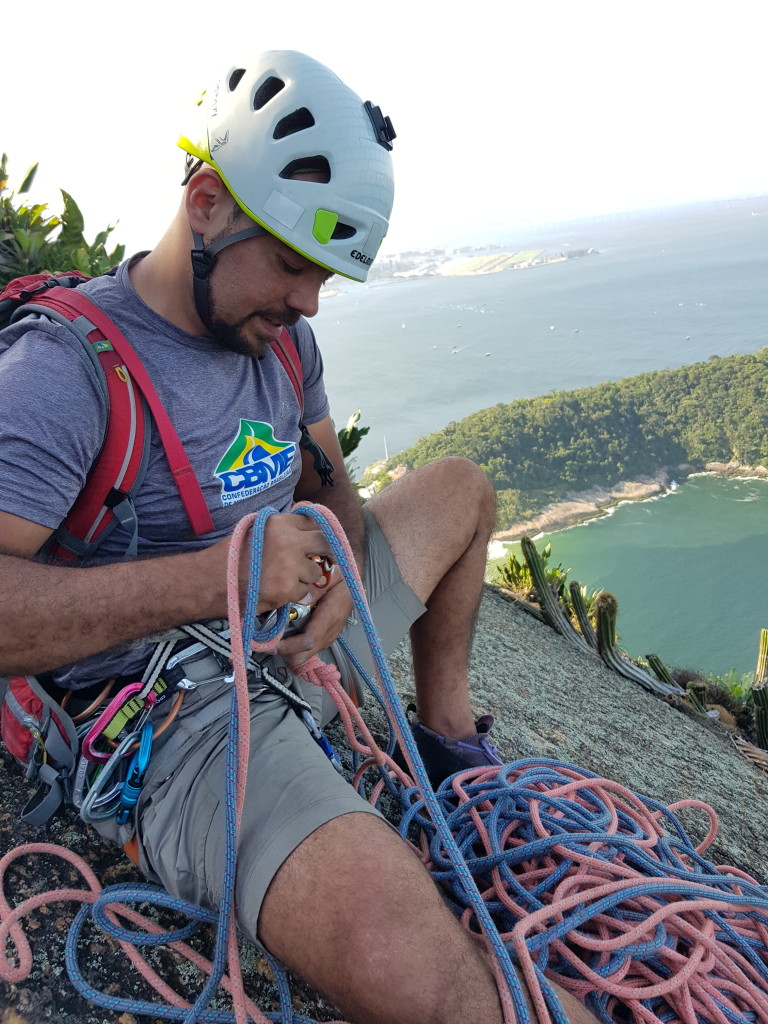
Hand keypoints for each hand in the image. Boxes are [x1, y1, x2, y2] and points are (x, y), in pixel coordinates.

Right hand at [219, 513, 333, 613]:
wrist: (209, 582)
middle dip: (327, 551)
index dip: (315, 532)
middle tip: (326, 558)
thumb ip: (281, 527)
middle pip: (325, 542)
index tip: (316, 541)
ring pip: (315, 571)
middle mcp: (289, 541)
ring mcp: (290, 566)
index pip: (313, 521)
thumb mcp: (255, 529)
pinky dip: (295, 594)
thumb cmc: (229, 555)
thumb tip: (306, 524)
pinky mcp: (287, 589)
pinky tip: (277, 591)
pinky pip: (304, 591)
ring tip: (284, 578)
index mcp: (279, 523)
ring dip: (305, 577)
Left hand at [277, 573, 353, 668]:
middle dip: (282, 653)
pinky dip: (293, 647)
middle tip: (267, 641)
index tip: (271, 643)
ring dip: (286, 651)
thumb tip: (298, 598)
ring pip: (303, 656)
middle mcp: (329, 632)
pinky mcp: (324, 638)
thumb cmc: (342, 578)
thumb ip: (314, 588)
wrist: (353, 582)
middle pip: (303, 656)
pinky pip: (306, 650)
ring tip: (273, 637)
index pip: (308, 640)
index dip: (288, 646)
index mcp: (331, 617)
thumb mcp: (329, 577)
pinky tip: (285, 634)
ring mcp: (327, 637)